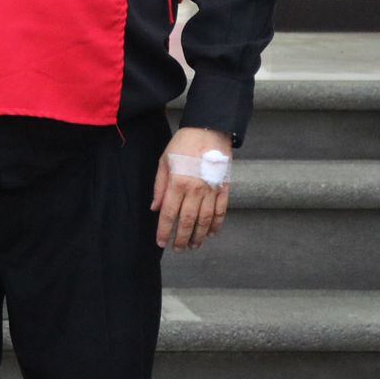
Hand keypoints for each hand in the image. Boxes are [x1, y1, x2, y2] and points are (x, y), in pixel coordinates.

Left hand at [152, 126, 231, 250]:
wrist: (209, 130)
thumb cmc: (183, 143)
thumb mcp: (164, 161)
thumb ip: (160, 186)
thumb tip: (155, 208)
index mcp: (178, 183)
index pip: (169, 214)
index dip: (165, 231)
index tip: (161, 242)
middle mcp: (195, 190)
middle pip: (187, 221)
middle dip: (182, 239)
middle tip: (178, 249)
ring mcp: (211, 190)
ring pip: (205, 221)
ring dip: (199, 236)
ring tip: (194, 245)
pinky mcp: (224, 188)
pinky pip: (221, 212)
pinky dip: (217, 225)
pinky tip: (212, 233)